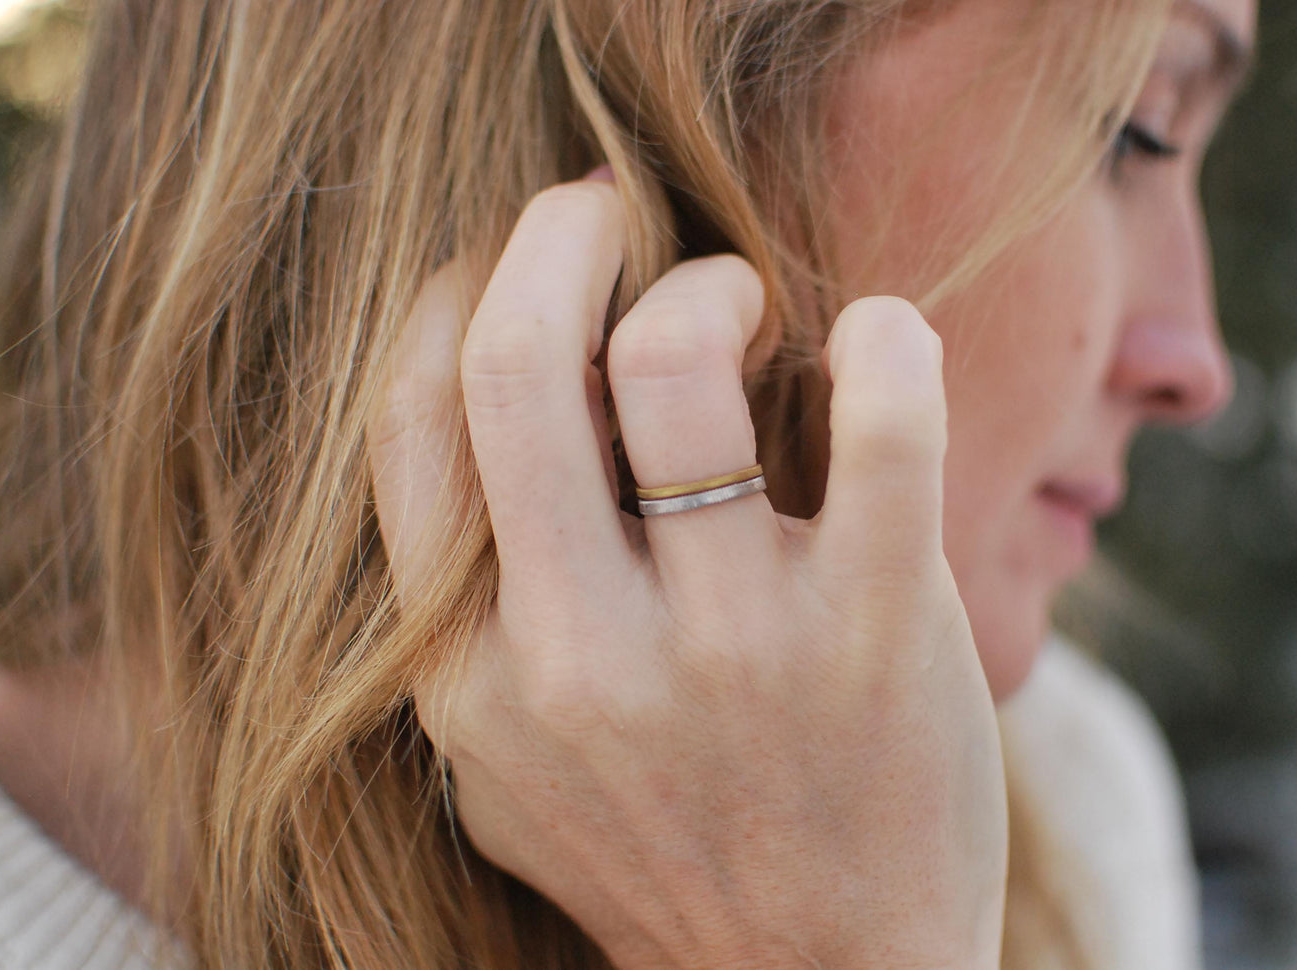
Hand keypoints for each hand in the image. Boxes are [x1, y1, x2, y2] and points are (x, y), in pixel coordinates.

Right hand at [368, 172, 1007, 968]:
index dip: (449, 296)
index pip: (410, 424)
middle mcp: (577, 656)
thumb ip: (464, 625)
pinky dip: (886, 343)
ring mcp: (730, 649)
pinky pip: (883, 428)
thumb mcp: (505, 771)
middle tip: (606, 205)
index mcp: (471, 677)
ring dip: (708, 283)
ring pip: (676, 361)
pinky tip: (882, 337)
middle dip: (555, 234)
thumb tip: (474, 433)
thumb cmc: (664, 856)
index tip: (509, 260)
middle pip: (518, 362)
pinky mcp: (873, 639)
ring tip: (745, 303)